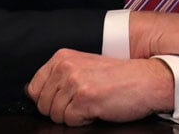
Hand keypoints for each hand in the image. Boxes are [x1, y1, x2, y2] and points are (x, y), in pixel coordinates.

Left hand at [26, 49, 173, 125]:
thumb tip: (33, 94)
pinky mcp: (85, 97)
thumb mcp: (83, 67)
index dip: (47, 100)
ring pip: (55, 115)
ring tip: (92, 103)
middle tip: (83, 101)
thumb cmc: (117, 76)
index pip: (33, 88)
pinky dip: (84, 121)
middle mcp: (66, 66)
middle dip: (60, 110)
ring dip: (73, 115)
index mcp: (62, 57)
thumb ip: (59, 76)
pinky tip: (97, 108)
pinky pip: (70, 122)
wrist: (145, 78)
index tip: (64, 99)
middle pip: (42, 105)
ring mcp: (75, 81)